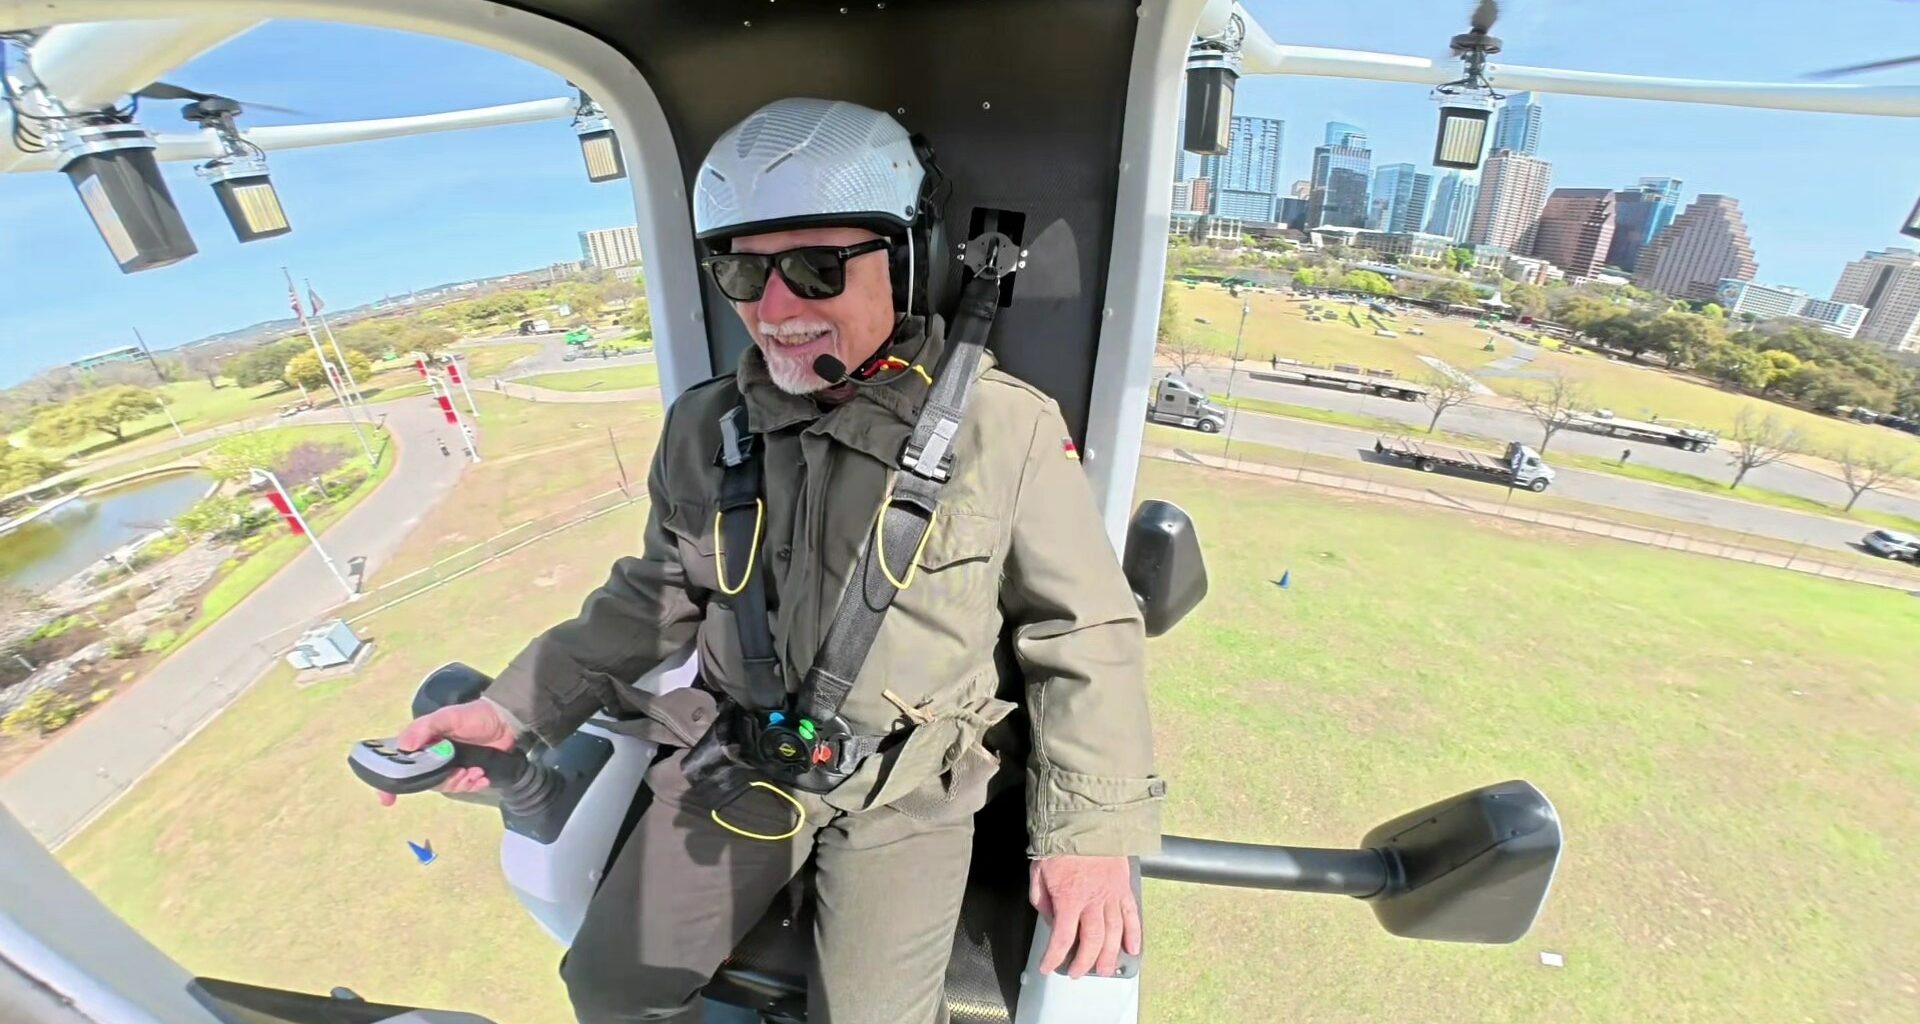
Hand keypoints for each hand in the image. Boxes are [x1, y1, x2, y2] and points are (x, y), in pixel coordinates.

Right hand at [375, 700, 516, 806]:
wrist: (505, 720)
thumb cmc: (473, 715)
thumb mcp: (448, 717)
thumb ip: (425, 728)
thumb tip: (404, 746)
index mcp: (422, 744)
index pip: (401, 766)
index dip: (391, 784)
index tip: (387, 800)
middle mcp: (432, 757)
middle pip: (426, 780)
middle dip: (443, 781)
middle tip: (460, 773)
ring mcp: (450, 766)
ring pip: (446, 785)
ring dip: (461, 783)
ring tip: (476, 772)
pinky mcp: (468, 772)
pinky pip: (464, 787)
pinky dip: (473, 785)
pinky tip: (483, 778)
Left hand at [1028, 855, 1140, 978]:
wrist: (1085, 820)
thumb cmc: (1060, 845)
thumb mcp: (1038, 872)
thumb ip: (1042, 901)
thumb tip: (1052, 921)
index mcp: (1069, 898)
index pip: (1062, 938)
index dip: (1054, 957)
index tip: (1047, 967)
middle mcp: (1093, 901)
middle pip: (1092, 941)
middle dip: (1084, 962)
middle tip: (1077, 973)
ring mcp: (1111, 895)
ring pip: (1114, 934)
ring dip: (1110, 956)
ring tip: (1105, 970)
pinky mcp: (1123, 888)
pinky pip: (1132, 915)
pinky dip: (1134, 934)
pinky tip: (1133, 949)